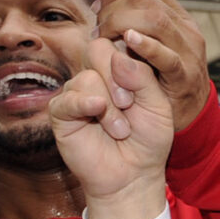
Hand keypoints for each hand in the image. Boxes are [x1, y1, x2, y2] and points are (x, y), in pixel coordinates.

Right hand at [52, 34, 173, 218]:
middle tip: (128, 104)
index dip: (130, 60)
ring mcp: (77, 93)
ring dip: (109, 105)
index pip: (119, 43)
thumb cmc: (148, 140)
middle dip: (117, 78)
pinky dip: (84, 104)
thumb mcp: (157, 105)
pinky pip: (67, 98)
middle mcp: (96, 76)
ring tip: (120, 130)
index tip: (141, 89)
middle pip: (97, 49)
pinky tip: (97, 113)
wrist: (135, 175)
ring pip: (86, 77)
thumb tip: (118, 55)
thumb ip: (142, 77)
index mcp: (120, 69)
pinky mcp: (61, 113)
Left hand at [96, 0, 211, 131]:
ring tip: (105, 38)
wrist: (192, 114)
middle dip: (113, 8)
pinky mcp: (185, 76)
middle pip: (147, 0)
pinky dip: (146, 46)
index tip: (98, 9)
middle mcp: (186, 29)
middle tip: (97, 28)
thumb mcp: (148, 38)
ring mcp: (189, 52)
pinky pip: (167, 56)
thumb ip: (128, 5)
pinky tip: (128, 41)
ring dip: (121, 24)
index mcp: (178, 16)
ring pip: (155, 20)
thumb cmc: (164, 76)